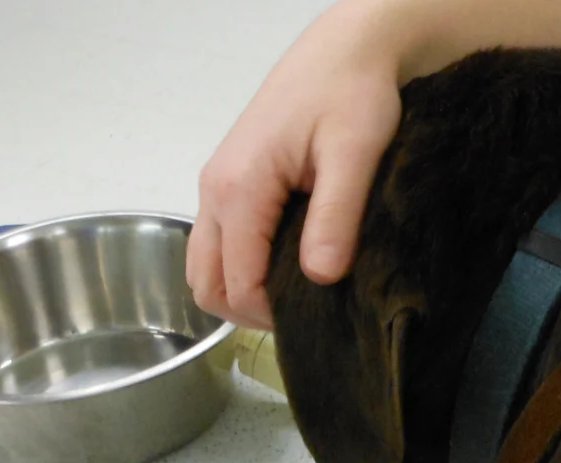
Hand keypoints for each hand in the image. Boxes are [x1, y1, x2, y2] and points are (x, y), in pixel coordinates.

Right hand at [188, 1, 408, 329]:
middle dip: (246, 311)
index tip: (314, 316)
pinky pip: (218, 243)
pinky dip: (240, 266)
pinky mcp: (229, 181)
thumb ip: (335, 216)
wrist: (346, 47)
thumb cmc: (353, 92)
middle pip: (205, 285)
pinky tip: (284, 263)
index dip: (270, 315)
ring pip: (206, 267)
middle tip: (298, 314)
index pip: (236, 283)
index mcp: (238, 188)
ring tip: (291, 293)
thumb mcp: (355, 153)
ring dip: (239, 291)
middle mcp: (214, 190)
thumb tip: (319, 277)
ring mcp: (216, 185)